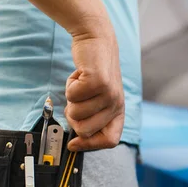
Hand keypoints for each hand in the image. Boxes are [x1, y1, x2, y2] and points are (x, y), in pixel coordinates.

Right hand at [65, 25, 124, 151]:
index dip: (90, 145)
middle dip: (73, 118)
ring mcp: (109, 94)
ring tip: (80, 85)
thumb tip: (75, 143)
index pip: (110, 141)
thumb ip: (91, 118)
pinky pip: (72, 96)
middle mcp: (117, 105)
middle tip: (76, 101)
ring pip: (76, 114)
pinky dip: (69, 86)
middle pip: (86, 130)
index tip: (73, 144)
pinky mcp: (98, 81)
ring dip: (71, 99)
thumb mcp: (98, 98)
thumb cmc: (92, 73)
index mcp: (118, 112)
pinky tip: (79, 76)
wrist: (96, 41)